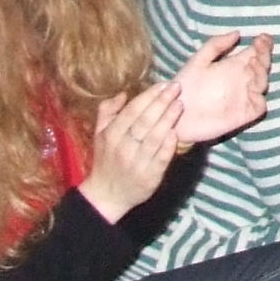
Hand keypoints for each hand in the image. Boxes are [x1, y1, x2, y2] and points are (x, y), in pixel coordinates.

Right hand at [82, 85, 184, 221]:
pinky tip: (176, 132)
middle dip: (161, 103)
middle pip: (144, 122)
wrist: (106, 195)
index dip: (148, 97)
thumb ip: (107, 111)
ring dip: (168, 120)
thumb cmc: (106, 159)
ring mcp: (136, 163)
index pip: (131, 112)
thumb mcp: (99, 134)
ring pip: (154, 138)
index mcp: (111, 135)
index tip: (162, 84)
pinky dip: (169, 144)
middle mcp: (123, 148)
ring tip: (180, 104)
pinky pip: (161, 158)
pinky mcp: (149, 176)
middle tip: (176, 88)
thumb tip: (123, 94)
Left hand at [168, 33, 268, 144]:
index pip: (255, 53)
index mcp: (233, 66)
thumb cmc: (185, 86)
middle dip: (264, 55)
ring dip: (261, 72)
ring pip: (262, 83)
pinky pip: (260, 106)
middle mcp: (242, 80)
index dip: (263, 44)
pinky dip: (261, 97)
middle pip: (262, 66)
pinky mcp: (243, 114)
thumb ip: (215, 45)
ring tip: (253, 62)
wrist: (175, 112)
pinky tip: (253, 88)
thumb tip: (237, 33)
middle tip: (259, 47)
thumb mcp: (197, 61)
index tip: (262, 38)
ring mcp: (244, 97)